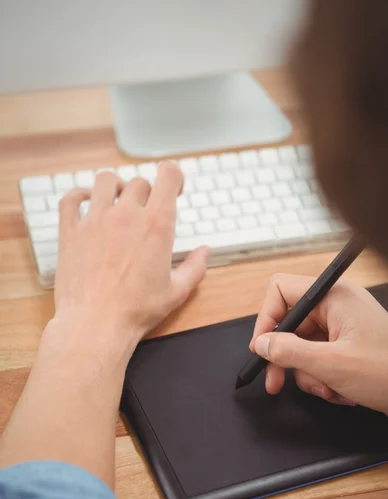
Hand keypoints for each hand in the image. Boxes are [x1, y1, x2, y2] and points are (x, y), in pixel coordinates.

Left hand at [52, 163, 208, 361]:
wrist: (97, 324)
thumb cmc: (137, 311)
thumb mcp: (177, 292)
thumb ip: (195, 267)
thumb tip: (205, 251)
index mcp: (157, 225)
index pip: (168, 175)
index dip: (174, 176)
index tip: (174, 189)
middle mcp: (126, 215)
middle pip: (139, 182)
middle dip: (147, 192)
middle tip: (147, 211)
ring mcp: (95, 221)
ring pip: (105, 181)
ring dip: (116, 186)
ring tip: (118, 200)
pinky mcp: (71, 232)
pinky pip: (71, 199)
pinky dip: (79, 193)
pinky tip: (87, 200)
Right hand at [251, 274, 387, 423]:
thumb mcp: (331, 364)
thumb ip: (289, 351)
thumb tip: (262, 344)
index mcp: (334, 296)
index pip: (281, 291)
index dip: (266, 318)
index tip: (262, 347)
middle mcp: (337, 306)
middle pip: (290, 324)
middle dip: (286, 357)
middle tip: (276, 382)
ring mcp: (342, 326)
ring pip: (301, 346)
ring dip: (308, 374)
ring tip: (328, 389)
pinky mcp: (347, 346)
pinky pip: (317, 359)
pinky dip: (322, 378)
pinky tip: (340, 391)